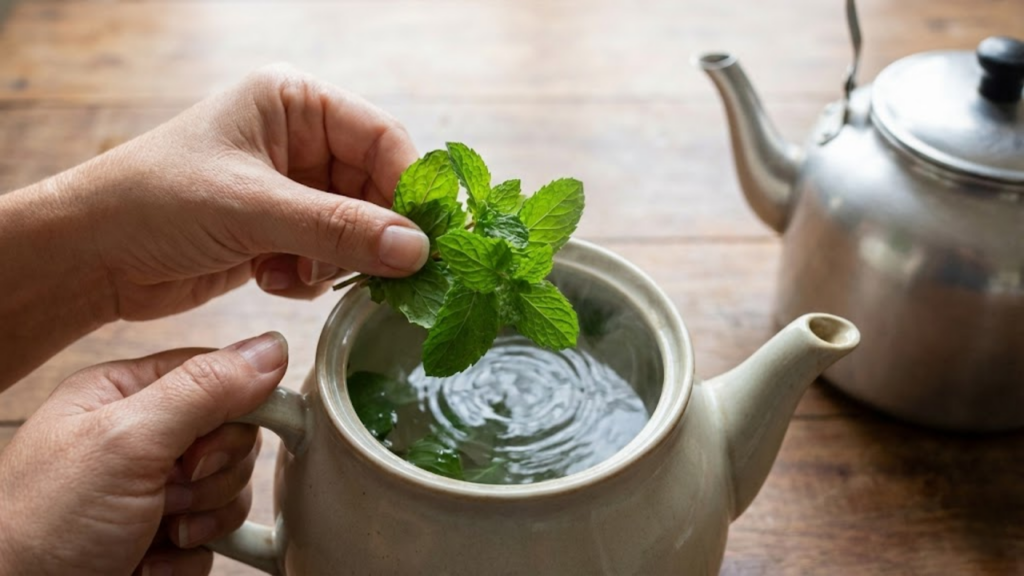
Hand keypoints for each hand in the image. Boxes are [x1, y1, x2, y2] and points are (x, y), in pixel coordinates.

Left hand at [0, 64, 427, 387]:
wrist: (88, 254)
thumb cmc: (155, 202)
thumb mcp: (254, 209)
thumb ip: (340, 230)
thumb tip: (417, 250)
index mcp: (294, 103)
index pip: (382, 139)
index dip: (410, 189)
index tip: (428, 240)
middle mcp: (298, 140)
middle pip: (375, 189)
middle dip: (370, 235)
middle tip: (377, 275)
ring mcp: (289, 188)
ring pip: (354, 229)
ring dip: (334, 262)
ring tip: (295, 273)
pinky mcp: (278, 230)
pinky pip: (327, 256)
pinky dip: (309, 276)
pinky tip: (270, 278)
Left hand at [0, 332, 287, 575]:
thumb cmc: (37, 528)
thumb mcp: (126, 442)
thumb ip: (204, 390)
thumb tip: (271, 348)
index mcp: (124, 394)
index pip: (218, 374)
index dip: (232, 410)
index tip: (206, 446)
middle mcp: (140, 438)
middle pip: (234, 436)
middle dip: (213, 474)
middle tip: (168, 491)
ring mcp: (152, 491)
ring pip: (231, 490)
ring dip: (204, 518)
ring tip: (154, 531)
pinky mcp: (163, 538)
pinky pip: (218, 538)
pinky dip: (191, 555)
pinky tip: (150, 560)